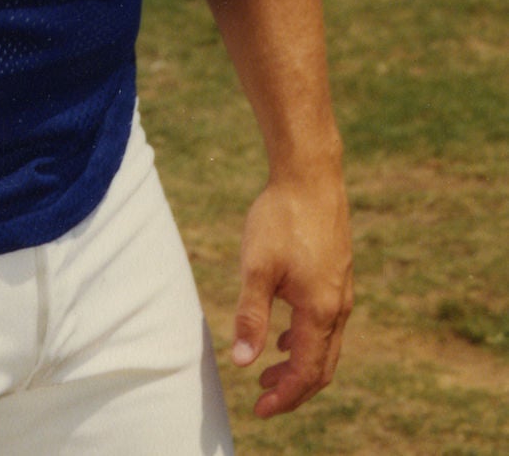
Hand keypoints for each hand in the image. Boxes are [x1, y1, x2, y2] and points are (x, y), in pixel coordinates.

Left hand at [232, 173, 352, 416]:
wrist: (310, 176)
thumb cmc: (281, 218)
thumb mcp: (256, 268)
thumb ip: (250, 316)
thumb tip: (243, 362)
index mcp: (319, 311)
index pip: (306, 373)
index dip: (284, 396)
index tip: (259, 409)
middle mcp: (338, 307)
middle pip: (321, 366)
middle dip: (293, 388)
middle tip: (263, 398)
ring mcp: (341, 290)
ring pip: (325, 345)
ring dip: (298, 364)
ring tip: (267, 370)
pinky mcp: (337, 274)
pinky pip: (327, 323)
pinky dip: (306, 340)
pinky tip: (283, 334)